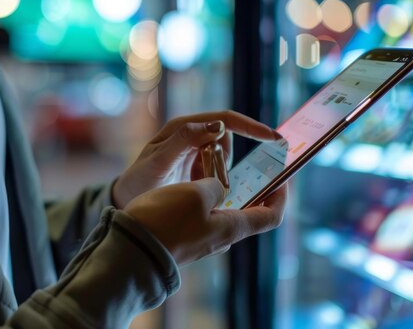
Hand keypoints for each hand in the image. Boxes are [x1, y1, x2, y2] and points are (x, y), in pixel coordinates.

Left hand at [112, 111, 279, 207]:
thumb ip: (184, 140)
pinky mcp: (199, 167)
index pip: (226, 120)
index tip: (273, 138)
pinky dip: (217, 182)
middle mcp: (193, 135)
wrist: (127, 200)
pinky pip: (219, 171)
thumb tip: (216, 125)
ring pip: (225, 158)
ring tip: (195, 186)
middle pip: (228, 141)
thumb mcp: (159, 161)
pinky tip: (202, 192)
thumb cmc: (139, 180)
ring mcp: (197, 152)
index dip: (252, 127)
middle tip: (208, 180)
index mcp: (184, 127)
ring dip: (219, 174)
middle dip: (225, 161)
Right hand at [124, 178, 287, 264]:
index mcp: (232, 228)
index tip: (281, 176)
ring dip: (224, 186)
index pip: (271, 216)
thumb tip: (219, 188)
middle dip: (249, 186)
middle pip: (247, 211)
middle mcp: (221, 236)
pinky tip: (193, 179)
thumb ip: (216, 185)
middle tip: (245, 163)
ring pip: (222, 209)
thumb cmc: (167, 220)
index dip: (281, 195)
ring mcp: (202, 238)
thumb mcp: (197, 194)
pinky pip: (202, 213)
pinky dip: (205, 194)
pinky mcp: (184, 236)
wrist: (130, 249)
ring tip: (216, 163)